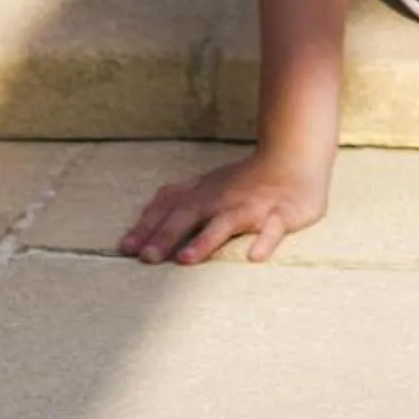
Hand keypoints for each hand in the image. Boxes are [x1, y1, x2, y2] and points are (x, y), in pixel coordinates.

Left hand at [122, 154, 328, 265]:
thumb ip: (176, 198)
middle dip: (167, 235)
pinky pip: (273, 228)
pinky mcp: (281, 214)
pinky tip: (255, 256)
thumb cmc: (246, 178)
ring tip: (185, 259)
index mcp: (206, 192)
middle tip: (146, 258)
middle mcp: (224, 198)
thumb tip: (141, 217)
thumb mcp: (207, 183)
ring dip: (205, 241)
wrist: (293, 158)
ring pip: (226, 223)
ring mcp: (252, 206)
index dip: (148, 227)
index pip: (171, 208)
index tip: (126, 247)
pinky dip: (265, 240)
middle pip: (191, 215)